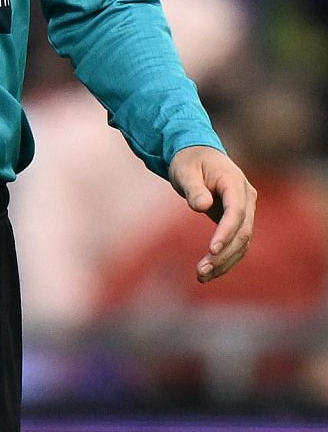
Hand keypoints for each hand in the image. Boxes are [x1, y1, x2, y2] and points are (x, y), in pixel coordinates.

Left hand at [167, 145, 255, 281]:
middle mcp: (246, 199)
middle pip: (242, 232)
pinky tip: (208, 273)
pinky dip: (224, 259)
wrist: (198, 155)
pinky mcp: (237, 221)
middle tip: (201, 271)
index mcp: (235, 183)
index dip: (226, 232)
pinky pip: (236, 243)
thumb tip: (202, 206)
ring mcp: (245, 211)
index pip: (236, 212)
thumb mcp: (185, 170)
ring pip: (242, 243)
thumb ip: (193, 188)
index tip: (211, 249)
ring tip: (201, 277)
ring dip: (224, 262)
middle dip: (224, 254)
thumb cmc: (189, 161)